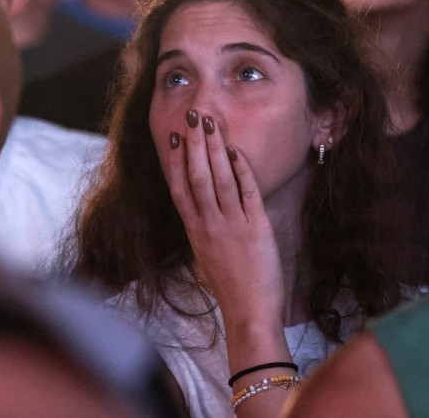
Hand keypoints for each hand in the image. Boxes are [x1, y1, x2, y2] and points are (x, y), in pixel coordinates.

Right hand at [164, 108, 284, 333]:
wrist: (249, 312)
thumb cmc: (230, 286)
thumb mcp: (206, 256)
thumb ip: (202, 229)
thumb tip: (199, 208)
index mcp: (195, 231)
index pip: (179, 188)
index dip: (174, 160)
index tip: (172, 136)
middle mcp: (209, 224)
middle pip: (197, 177)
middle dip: (194, 144)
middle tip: (193, 116)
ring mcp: (232, 225)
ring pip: (220, 179)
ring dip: (215, 149)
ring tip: (212, 124)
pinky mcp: (256, 227)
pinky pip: (247, 192)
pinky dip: (241, 170)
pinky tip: (237, 151)